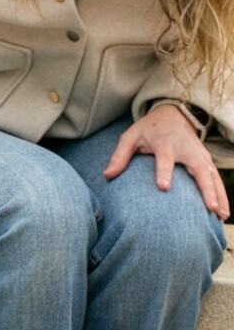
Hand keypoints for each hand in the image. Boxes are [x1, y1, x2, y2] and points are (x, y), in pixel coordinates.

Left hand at [104, 105, 228, 218]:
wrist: (172, 114)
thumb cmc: (148, 129)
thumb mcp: (130, 137)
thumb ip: (119, 156)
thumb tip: (107, 176)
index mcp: (164, 143)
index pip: (164, 159)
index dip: (164, 172)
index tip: (163, 187)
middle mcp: (186, 149)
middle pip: (198, 169)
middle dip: (205, 188)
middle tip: (209, 207)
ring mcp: (199, 154)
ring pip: (212, 175)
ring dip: (218, 195)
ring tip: (220, 215)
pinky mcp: (206, 160)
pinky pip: (216, 178)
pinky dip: (221, 194)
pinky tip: (222, 212)